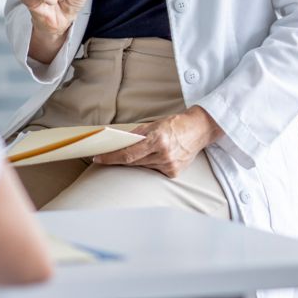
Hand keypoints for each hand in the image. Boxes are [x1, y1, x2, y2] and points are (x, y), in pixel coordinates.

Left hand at [93, 106, 222, 177]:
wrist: (199, 129)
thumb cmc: (176, 124)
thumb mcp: (155, 124)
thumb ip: (137, 134)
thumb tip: (119, 143)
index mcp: (157, 139)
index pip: (128, 153)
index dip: (111, 157)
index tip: (98, 158)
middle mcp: (164, 154)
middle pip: (133, 162)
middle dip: (118, 159)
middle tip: (105, 157)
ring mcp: (169, 165)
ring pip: (142, 167)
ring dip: (136, 161)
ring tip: (138, 152)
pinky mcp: (174, 173)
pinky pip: (154, 171)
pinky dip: (150, 164)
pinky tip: (155, 157)